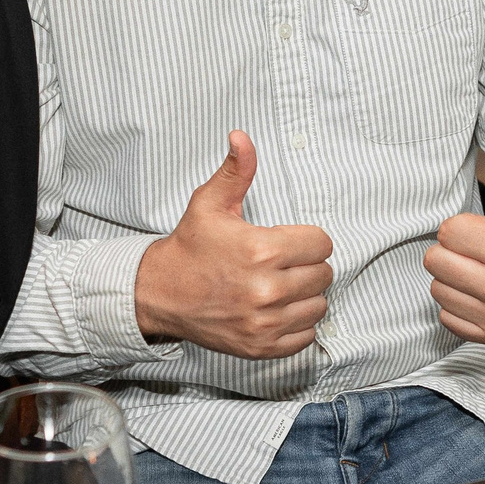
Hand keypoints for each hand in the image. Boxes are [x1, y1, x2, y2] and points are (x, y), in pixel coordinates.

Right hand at [134, 132, 332, 357]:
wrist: (161, 293)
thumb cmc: (190, 247)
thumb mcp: (210, 203)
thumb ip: (236, 170)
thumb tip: (242, 137)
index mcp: (261, 250)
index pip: (322, 244)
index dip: (308, 240)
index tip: (289, 242)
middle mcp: (267, 289)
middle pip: (324, 274)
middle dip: (307, 266)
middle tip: (281, 264)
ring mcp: (265, 322)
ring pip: (318, 305)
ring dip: (304, 296)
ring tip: (279, 286)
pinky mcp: (262, 347)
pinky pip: (306, 336)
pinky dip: (296, 324)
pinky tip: (275, 310)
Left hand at [426, 117, 484, 346]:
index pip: (447, 232)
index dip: (463, 226)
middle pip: (436, 261)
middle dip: (454, 250)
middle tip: (481, 249)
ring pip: (438, 287)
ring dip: (454, 276)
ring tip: (483, 269)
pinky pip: (446, 315)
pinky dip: (459, 302)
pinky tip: (482, 291)